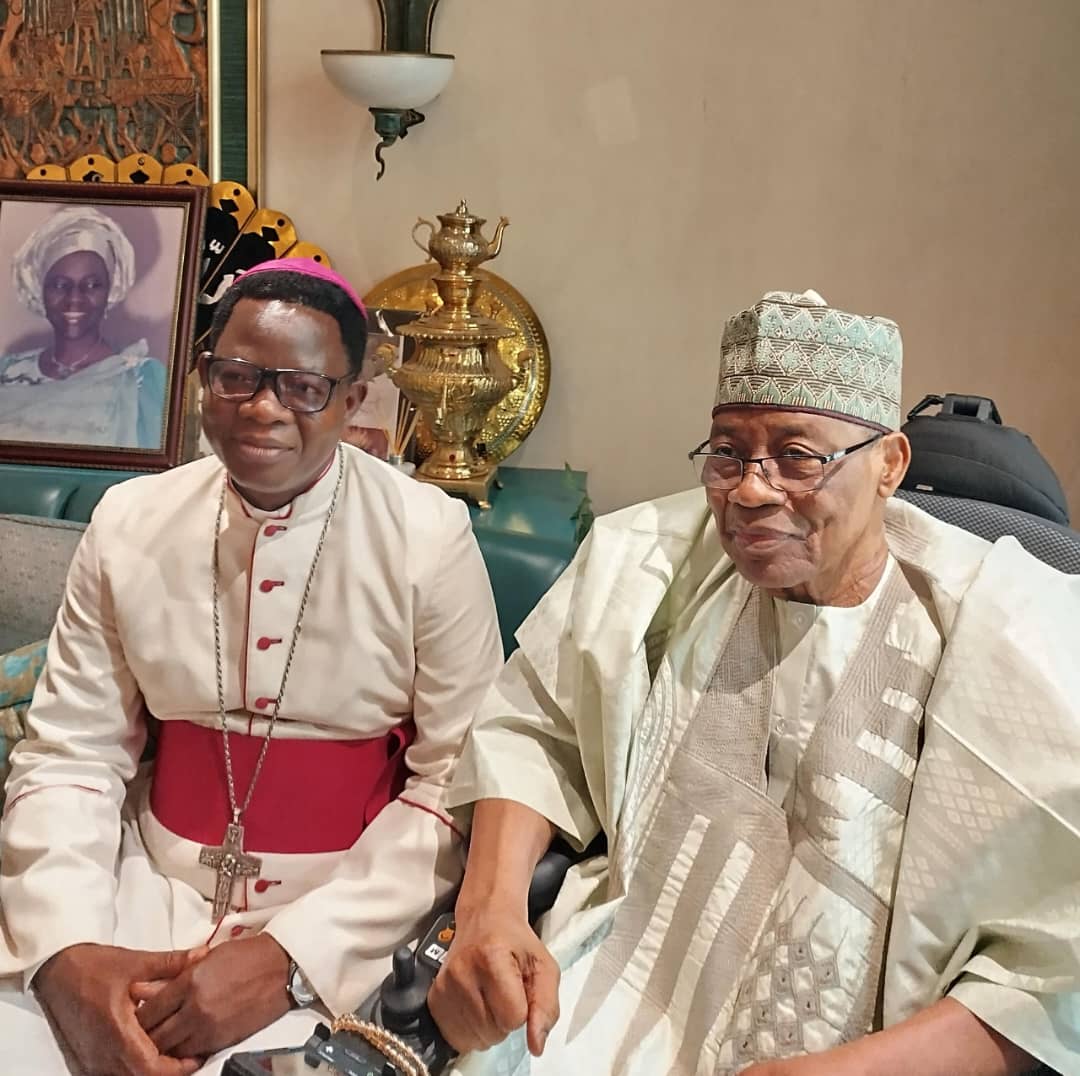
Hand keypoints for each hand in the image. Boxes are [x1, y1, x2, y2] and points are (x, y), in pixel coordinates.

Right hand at [34, 943, 201, 1075]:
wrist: (57, 969)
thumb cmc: (92, 967)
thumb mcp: (137, 962)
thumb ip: (172, 963)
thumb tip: (201, 957)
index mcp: (116, 1032)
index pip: (149, 1067)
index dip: (176, 1067)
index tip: (197, 1057)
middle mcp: (102, 1053)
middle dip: (168, 1070)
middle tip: (192, 1054)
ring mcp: (92, 1059)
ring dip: (151, 1068)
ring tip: (175, 1050)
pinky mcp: (87, 1058)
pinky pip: (114, 1070)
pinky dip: (134, 1065)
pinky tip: (149, 1049)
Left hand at [132, 933, 290, 1058]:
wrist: (281, 967)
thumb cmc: (247, 956)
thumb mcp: (207, 958)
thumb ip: (172, 975)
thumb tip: (141, 989)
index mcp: (190, 983)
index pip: (149, 1011)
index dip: (136, 1017)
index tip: (133, 1017)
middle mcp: (196, 1009)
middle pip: (156, 1036)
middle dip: (144, 1037)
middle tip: (141, 1034)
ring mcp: (210, 1028)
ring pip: (172, 1050)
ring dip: (163, 1047)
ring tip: (160, 1040)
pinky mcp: (223, 1041)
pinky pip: (193, 1054)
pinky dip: (184, 1052)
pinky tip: (182, 1044)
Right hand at [428, 905, 559, 1056]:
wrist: (484, 921)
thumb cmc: (514, 943)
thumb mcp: (543, 967)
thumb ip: (546, 1007)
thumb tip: (536, 1045)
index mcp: (492, 956)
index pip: (514, 1017)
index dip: (523, 1010)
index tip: (520, 990)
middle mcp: (463, 971)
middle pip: (494, 1031)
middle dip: (506, 1020)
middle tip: (505, 993)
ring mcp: (445, 985)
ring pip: (476, 1039)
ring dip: (489, 1028)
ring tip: (490, 999)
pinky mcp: (434, 998)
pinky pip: (456, 1039)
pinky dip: (471, 1031)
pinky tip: (476, 1007)